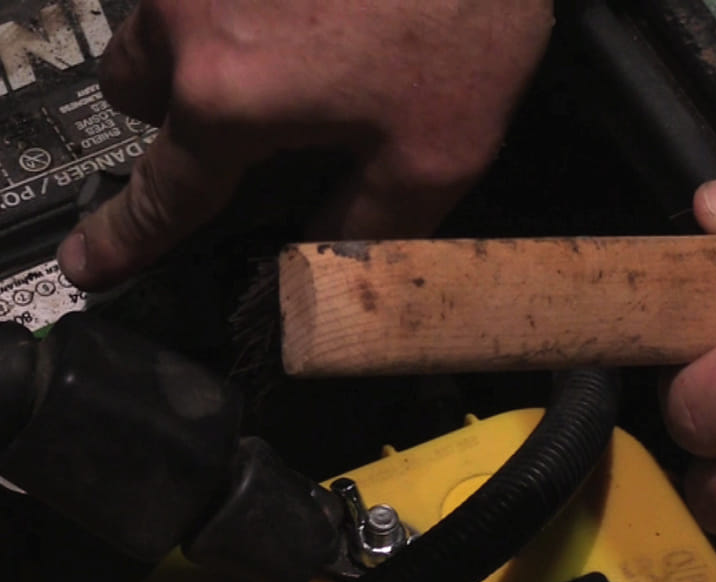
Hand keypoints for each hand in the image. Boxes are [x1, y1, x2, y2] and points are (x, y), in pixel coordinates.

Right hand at [57, 0, 552, 289]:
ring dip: (197, 51)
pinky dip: (230, 2)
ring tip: (288, 51)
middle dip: (175, 116)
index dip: (127, 237)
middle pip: (135, 88)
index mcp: (232, 91)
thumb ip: (365, 226)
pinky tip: (301, 6)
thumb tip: (317, 261)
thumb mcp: (433, 156)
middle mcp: (188, 9)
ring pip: (158, 21)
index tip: (90, 262)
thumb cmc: (466, 14)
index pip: (163, 191)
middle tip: (248, 123)